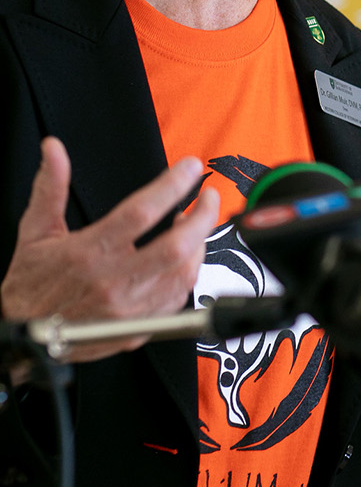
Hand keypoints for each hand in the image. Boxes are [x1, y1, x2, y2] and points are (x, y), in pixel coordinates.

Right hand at [0, 137, 219, 364]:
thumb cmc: (31, 284)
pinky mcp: (137, 331)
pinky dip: (188, 276)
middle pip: (176, 247)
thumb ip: (50, 187)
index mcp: (88, 253)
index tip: (189, 168)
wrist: (25, 334)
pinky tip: (185, 260)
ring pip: (183, 275)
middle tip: (208, 198)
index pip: (142, 212)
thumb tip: (54, 151)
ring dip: (199, 246)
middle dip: (202, 217)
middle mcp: (112, 283)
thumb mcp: (35, 231)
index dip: (172, 186)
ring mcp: (128, 310)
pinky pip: (177, 301)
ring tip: (196, 227)